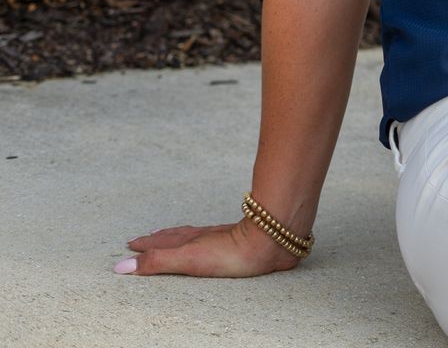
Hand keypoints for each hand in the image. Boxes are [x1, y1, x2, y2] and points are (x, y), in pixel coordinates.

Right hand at [117, 219, 300, 276]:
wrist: (269, 241)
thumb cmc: (229, 253)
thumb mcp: (186, 259)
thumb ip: (156, 262)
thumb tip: (122, 266)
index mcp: (188, 242)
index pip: (161, 243)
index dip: (145, 246)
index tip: (130, 244)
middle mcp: (202, 237)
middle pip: (175, 237)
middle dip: (157, 240)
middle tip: (143, 240)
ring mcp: (220, 237)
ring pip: (193, 236)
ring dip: (178, 238)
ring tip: (169, 237)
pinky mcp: (238, 241)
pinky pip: (211, 239)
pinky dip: (201, 240)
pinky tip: (209, 241)